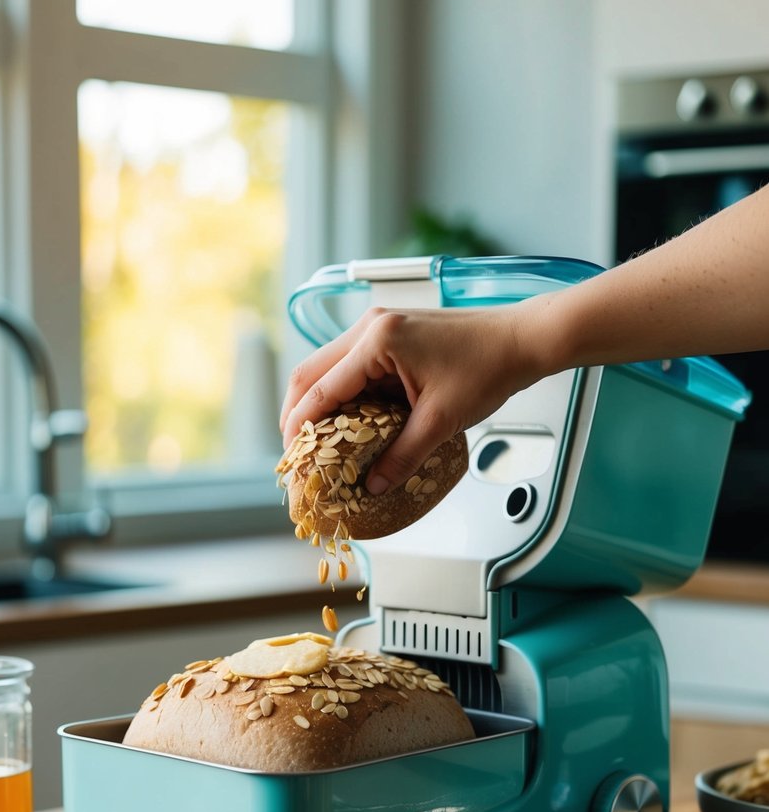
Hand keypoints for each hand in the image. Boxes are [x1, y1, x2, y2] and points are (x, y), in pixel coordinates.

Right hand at [280, 305, 531, 493]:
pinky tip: (344, 420)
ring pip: (327, 366)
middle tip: (294, 451)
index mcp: (378, 340)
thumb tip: (373, 484)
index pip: (320, 387)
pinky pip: (351, 365)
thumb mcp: (442, 420)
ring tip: (313, 440)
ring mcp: (379, 326)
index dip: (299, 425)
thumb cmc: (489, 369)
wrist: (521, 340)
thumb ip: (403, 454)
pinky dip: (341, 392)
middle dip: (297, 413)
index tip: (291, 456)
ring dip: (317, 402)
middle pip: (310, 371)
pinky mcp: (390, 334)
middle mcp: (370, 326)